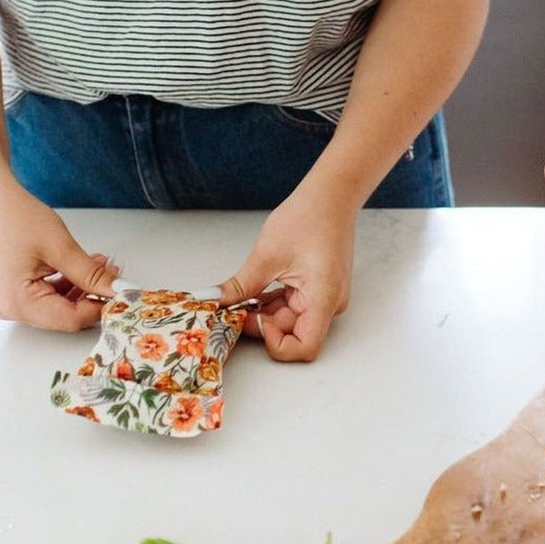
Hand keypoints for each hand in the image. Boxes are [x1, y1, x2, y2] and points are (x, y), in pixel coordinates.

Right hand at [0, 179, 119, 330]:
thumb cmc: (14, 216)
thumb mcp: (61, 247)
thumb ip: (91, 274)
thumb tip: (117, 290)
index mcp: (18, 303)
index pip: (70, 319)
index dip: (100, 307)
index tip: (121, 294)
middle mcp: (10, 308)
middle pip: (64, 316)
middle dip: (92, 296)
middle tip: (113, 275)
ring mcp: (9, 301)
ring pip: (58, 306)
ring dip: (81, 288)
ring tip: (100, 265)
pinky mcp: (12, 290)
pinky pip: (46, 296)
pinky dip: (66, 284)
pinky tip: (81, 267)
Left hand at [216, 188, 356, 360]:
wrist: (331, 195)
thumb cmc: (309, 217)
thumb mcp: (266, 255)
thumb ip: (240, 286)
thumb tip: (213, 302)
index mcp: (323, 299)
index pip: (304, 348)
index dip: (275, 342)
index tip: (252, 319)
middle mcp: (328, 305)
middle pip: (292, 334)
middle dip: (261, 323)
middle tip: (233, 306)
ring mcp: (324, 299)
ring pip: (289, 322)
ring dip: (263, 313)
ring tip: (242, 294)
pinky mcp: (317, 291)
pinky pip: (292, 308)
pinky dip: (271, 303)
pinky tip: (255, 289)